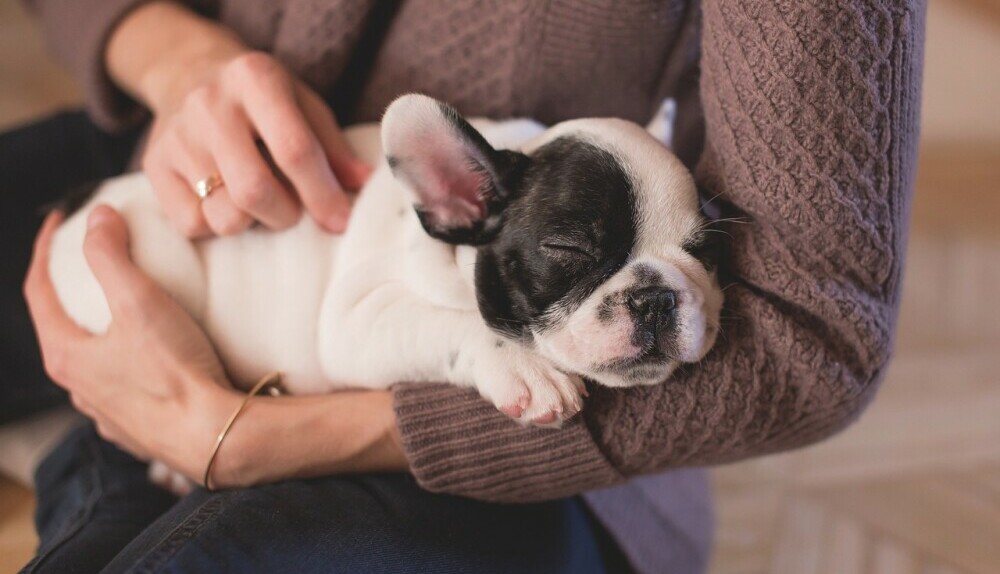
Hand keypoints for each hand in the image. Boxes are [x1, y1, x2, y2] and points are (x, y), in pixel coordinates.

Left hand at [25, 208, 407, 487]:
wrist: (216, 436)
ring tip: (126, 310)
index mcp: (66, 356)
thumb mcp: (140, 302)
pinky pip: (123, 388)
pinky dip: (128, 363)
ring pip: (93, 362)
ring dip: (100, 332)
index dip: (45, 250)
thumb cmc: (175, 371)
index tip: (60, 222)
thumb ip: (112, 256)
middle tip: (93, 263)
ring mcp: (107, 413)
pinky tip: (152, 358)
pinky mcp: (138, 429)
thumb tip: (98, 217)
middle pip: (62, 328)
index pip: (38, 292)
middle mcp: (78, 389)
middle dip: (72, 292)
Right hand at [108, 3, 371, 236]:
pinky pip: (192, 224)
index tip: (340, 221)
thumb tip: (365, 185)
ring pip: (224, 216)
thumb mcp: (303, 105)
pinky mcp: (153, 166)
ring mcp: (176, 136)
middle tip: (293, 210)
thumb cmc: (261, 98)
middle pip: (254, 191)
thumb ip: (333, 147)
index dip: (322, 193)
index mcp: (255, 79)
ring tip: (258, 201)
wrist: (187, 72)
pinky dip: (216, 224)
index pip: (294, 150)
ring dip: (252, 222)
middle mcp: (209, 105)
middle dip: (286, 214)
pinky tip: (224, 200)